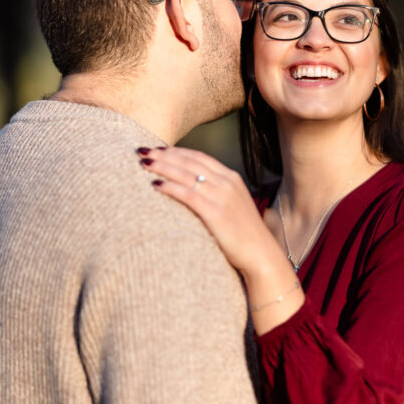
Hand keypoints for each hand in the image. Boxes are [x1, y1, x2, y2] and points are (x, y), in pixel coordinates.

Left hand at [138, 146, 304, 331]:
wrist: (260, 253)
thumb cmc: (243, 234)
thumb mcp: (233, 205)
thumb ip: (216, 193)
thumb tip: (193, 190)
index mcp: (231, 177)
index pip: (199, 157)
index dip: (176, 151)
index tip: (158, 149)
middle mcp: (227, 182)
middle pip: (190, 162)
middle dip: (164, 155)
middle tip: (142, 151)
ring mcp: (222, 196)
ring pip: (186, 174)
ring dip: (163, 166)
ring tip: (143, 163)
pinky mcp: (215, 212)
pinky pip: (188, 194)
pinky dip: (170, 187)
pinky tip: (154, 184)